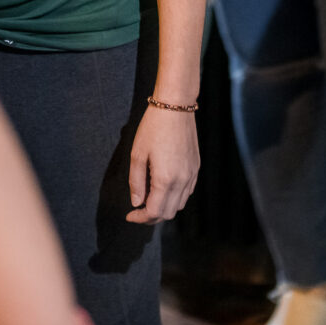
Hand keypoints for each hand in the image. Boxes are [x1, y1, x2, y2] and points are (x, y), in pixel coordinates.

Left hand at [126, 106, 197, 223]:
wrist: (175, 107)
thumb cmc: (153, 128)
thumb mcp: (137, 154)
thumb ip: (136, 182)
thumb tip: (136, 202)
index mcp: (165, 179)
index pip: (154, 212)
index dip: (140, 218)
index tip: (129, 215)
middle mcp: (182, 181)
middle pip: (168, 213)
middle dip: (151, 217)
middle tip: (137, 211)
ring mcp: (192, 175)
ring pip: (179, 205)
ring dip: (164, 208)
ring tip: (149, 200)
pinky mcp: (196, 168)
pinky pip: (187, 192)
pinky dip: (174, 198)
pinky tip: (163, 189)